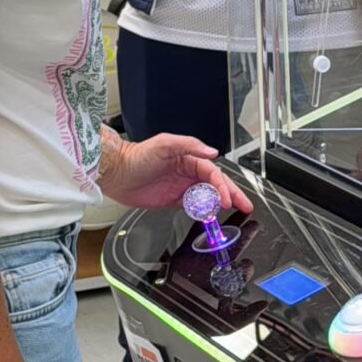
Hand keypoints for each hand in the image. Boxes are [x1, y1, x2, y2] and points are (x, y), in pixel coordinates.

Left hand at [99, 128, 251, 215]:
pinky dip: (203, 212)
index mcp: (188, 158)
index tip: (226, 198)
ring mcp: (181, 187)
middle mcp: (187, 172)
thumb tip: (211, 151)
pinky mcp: (173, 200)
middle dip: (232, 195)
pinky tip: (210, 217)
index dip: (222, 186)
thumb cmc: (137, 156)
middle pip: (216, 185)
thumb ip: (189, 145)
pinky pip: (193, 207)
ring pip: (207, 196)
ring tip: (232, 212)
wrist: (116, 173)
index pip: (213, 173)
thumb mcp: (164, 144)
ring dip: (219, 204)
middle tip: (245, 206)